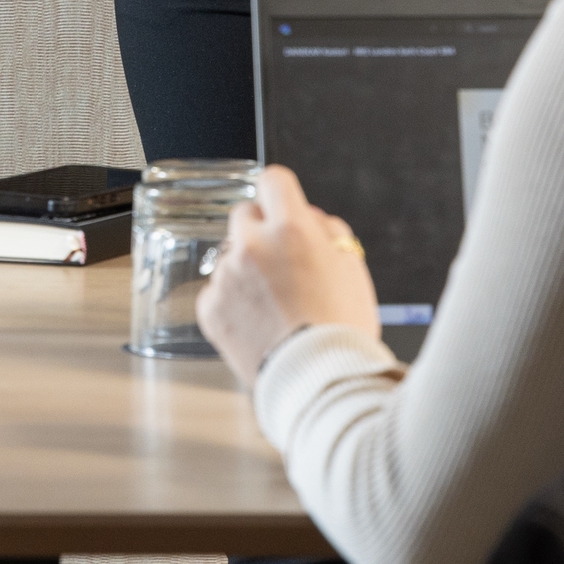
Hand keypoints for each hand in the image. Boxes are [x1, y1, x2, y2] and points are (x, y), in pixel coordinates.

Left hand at [199, 164, 383, 377]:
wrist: (322, 383)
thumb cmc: (344, 330)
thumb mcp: (353, 268)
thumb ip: (329, 232)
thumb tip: (311, 218)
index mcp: (291, 228)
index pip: (273, 180)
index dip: (281, 195)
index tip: (283, 208)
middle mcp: (253, 245)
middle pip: (245, 214)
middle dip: (261, 231)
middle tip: (281, 264)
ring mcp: (227, 277)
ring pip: (230, 256)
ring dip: (246, 271)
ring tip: (274, 306)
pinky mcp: (210, 308)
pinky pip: (216, 292)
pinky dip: (232, 303)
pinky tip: (257, 323)